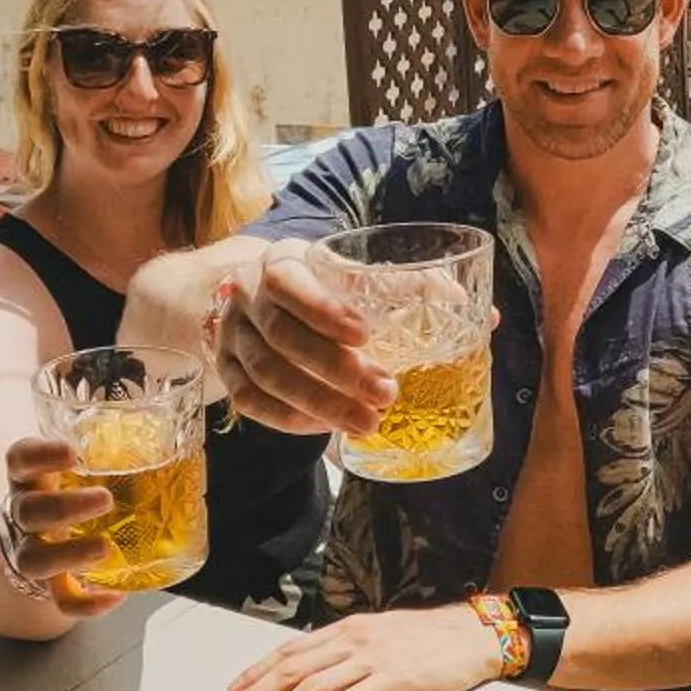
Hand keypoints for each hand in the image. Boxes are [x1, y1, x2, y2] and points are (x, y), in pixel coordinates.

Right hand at [0, 434, 126, 619]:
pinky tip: (114, 597)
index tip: (72, 452)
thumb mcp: (79, 467)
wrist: (35, 534)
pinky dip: (85, 604)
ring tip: (104, 548)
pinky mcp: (47, 584)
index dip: (41, 454)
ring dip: (69, 555)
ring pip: (33, 560)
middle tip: (105, 499)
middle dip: (64, 506)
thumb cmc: (69, 490)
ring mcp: (30, 550)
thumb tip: (187, 447)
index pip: (21, 458)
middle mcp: (24, 512)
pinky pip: (60, 600)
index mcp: (31, 477)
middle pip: (29, 511)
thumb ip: (116, 455)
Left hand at [210, 606, 506, 690]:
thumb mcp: (383, 636)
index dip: (256, 672)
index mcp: (347, 629)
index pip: (290, 651)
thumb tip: (320, 669)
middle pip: (290, 670)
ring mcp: (371, 659)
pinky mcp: (391, 679)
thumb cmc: (432, 638)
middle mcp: (352, 640)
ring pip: (310, 689)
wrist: (475, 634)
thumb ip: (351, 650)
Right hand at [212, 244, 394, 439]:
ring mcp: (231, 335)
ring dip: (319, 403)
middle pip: (281, 335)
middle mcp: (247, 296)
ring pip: (266, 374)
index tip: (366, 334)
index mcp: (279, 261)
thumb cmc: (320, 284)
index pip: (288, 282)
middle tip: (385, 392)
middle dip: (336, 369)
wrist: (263, 297)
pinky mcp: (226, 370)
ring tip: (367, 421)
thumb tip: (464, 301)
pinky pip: (250, 401)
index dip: (322, 308)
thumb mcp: (351, 271)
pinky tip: (327, 428)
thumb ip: (406, 284)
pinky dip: (289, 418)